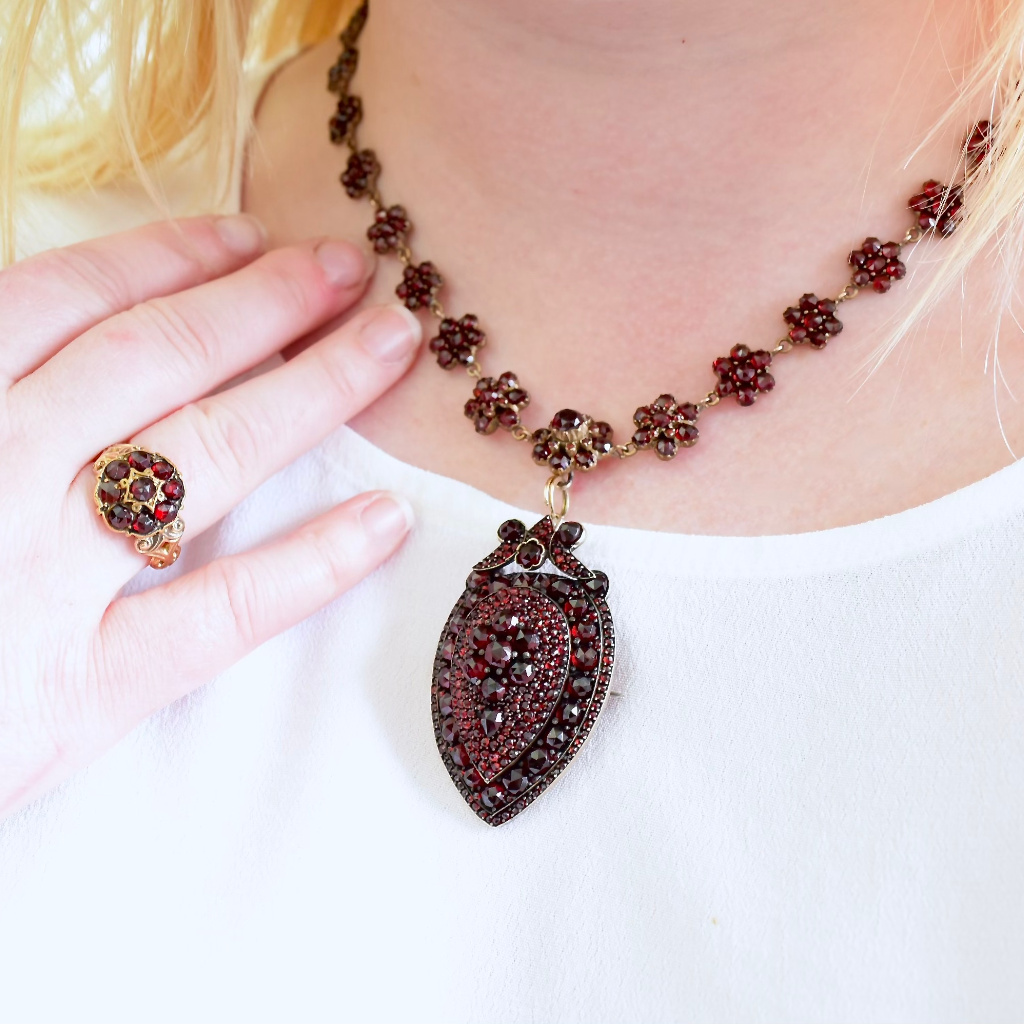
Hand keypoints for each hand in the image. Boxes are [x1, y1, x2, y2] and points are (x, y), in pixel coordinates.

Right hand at [0, 215, 421, 818]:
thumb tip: (48, 327)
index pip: (66, 301)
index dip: (170, 258)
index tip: (250, 236)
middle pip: (155, 361)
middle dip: (264, 303)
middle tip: (352, 269)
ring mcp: (36, 584)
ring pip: (202, 458)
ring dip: (309, 391)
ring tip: (390, 346)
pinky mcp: (77, 694)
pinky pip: (216, 614)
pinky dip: (311, 566)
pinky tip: (385, 522)